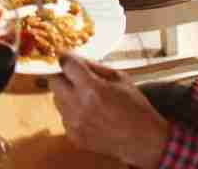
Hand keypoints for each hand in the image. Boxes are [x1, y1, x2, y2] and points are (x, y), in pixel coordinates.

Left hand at [50, 55, 169, 167]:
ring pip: (56, 99)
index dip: (66, 57)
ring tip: (84, 98)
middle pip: (53, 81)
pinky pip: (63, 116)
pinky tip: (88, 114)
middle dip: (63, 76)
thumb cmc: (135, 106)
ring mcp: (74, 123)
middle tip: (75, 77)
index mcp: (92, 88)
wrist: (143, 140)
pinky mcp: (73, 136)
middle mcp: (78, 106)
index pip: (65, 64)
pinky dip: (71, 112)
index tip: (67, 56)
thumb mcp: (120, 78)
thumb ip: (95, 66)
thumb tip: (74, 57)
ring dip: (66, 94)